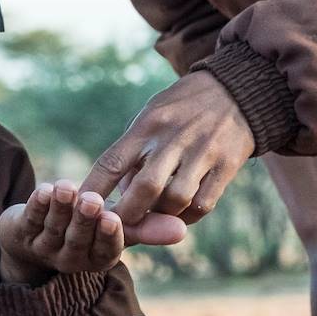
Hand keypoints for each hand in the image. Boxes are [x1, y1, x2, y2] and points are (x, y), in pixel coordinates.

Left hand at [0, 180, 139, 284]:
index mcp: (98, 258)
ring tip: (66, 186)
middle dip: (84, 220)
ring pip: (54, 229)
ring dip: (60, 208)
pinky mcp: (21, 234)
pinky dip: (36, 204)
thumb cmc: (87, 224)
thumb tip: (183, 229)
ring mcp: (45, 249)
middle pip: (79, 240)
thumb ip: (145, 225)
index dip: (108, 236)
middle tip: (92, 199)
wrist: (37, 231)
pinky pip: (30, 220)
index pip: (106, 250)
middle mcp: (72, 259)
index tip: (113, 218)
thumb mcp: (116, 225)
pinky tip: (43, 189)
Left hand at [81, 71, 253, 236]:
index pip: (112, 161)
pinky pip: (202, 204)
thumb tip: (119, 192)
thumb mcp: (151, 115)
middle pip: (144, 187)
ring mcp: (203, 152)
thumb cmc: (182, 108)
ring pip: (175, 200)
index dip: (93, 188)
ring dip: (160, 215)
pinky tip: (180, 214)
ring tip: (153, 215)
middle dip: (128, 213)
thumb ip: (133, 151)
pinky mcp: (227, 165)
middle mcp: (174, 138)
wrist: (236, 90)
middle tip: (119, 225)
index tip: (80, 207)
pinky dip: (187, 216)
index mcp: (148, 124)